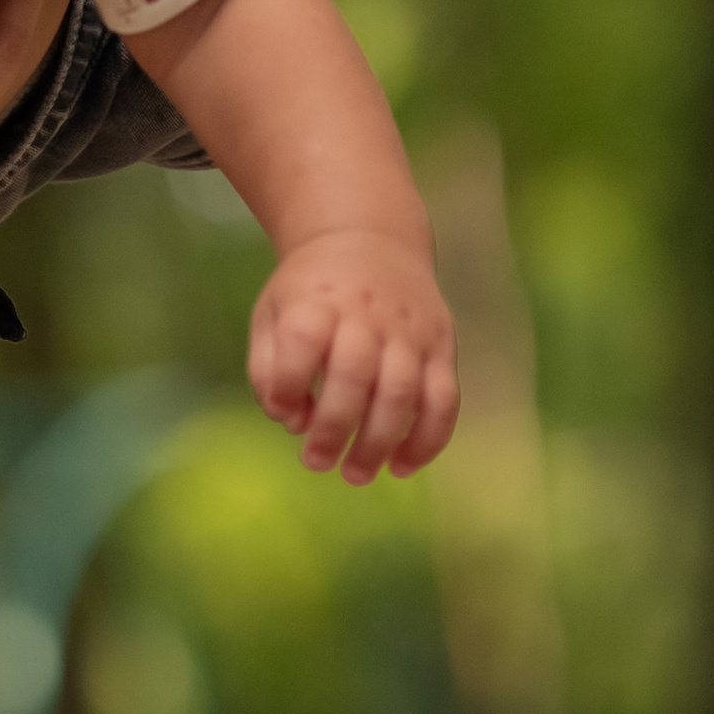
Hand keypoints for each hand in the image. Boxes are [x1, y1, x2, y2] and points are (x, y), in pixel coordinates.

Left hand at [249, 226, 458, 483]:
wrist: (370, 239)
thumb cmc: (311, 292)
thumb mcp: (272, 313)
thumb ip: (269, 369)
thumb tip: (293, 422)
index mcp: (316, 300)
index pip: (300, 340)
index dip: (286, 383)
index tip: (282, 410)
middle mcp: (366, 313)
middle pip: (355, 376)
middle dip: (334, 428)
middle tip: (317, 463)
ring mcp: (409, 330)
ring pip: (402, 393)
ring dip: (380, 442)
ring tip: (356, 475)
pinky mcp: (441, 345)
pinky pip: (444, 399)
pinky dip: (428, 438)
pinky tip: (404, 466)